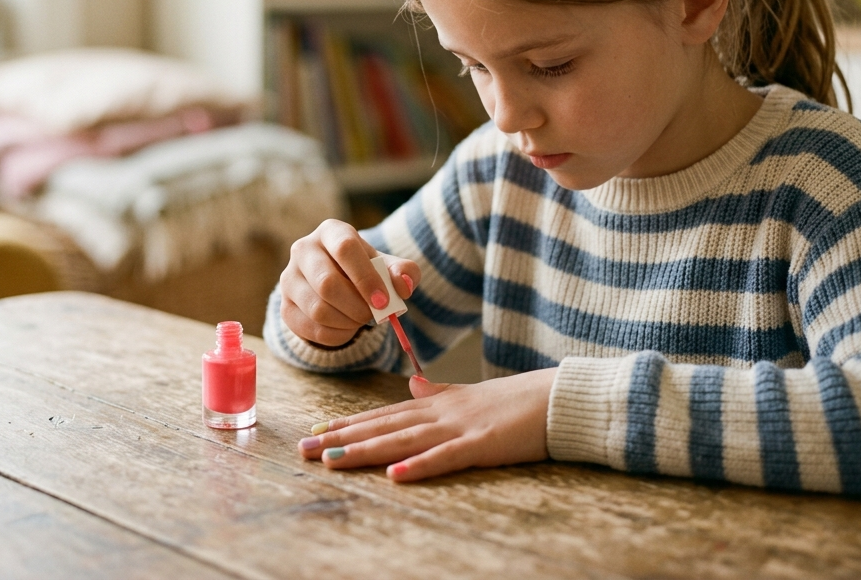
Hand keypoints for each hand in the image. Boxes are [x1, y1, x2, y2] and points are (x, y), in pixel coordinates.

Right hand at [280, 219, 418, 346]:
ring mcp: (289, 278)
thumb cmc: (367, 270)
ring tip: (360, 319)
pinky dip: (336, 335)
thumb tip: (404, 285)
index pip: (345, 249)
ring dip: (347, 322)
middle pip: (327, 283)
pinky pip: (310, 328)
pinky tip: (347, 328)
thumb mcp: (389, 266)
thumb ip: (404, 272)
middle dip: (357, 306)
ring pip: (317, 309)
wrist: (339, 284)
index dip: (366, 278)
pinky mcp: (284, 306)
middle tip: (374, 315)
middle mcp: (303, 249)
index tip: (383, 301)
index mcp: (331, 231)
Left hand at [298, 368, 555, 480]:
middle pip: (383, 426)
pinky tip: (394, 475)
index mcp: (437, 404)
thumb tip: (413, 386)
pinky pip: (445, 458)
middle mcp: (440, 413)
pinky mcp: (482, 445)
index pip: (385, 414)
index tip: (319, 429)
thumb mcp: (470, 394)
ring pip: (403, 441)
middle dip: (342, 437)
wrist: (556, 398)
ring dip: (366, 450)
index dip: (351, 422)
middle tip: (304, 448)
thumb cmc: (515, 401)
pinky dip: (419, 466)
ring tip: (332, 460)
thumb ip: (439, 392)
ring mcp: (459, 428)